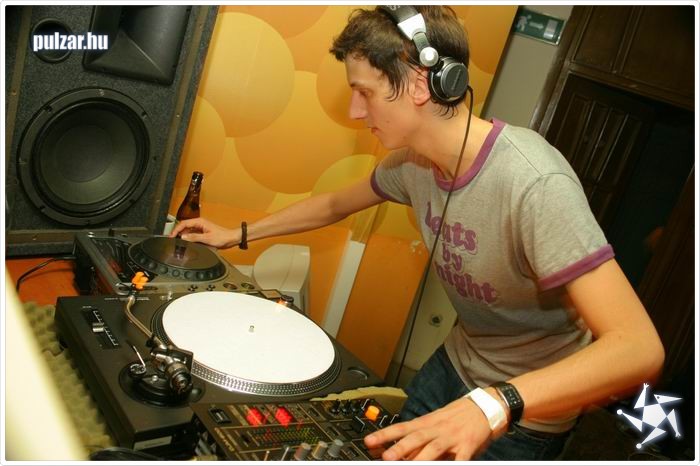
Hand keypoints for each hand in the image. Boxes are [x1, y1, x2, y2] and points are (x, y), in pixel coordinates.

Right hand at [169, 217, 238, 248]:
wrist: (231, 239)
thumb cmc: (222, 237)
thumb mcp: (207, 238)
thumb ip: (194, 237)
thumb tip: (183, 237)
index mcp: (199, 222)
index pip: (183, 223)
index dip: (176, 229)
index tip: (171, 236)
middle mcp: (199, 224)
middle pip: (184, 227)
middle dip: (178, 232)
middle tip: (172, 240)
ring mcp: (201, 229)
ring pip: (188, 231)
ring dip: (183, 236)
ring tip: (178, 242)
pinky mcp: (203, 234)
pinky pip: (193, 235)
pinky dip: (188, 239)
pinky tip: (186, 243)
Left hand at [364, 395, 497, 460]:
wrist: (487, 405)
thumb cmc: (459, 415)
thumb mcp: (437, 421)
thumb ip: (421, 436)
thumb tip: (401, 450)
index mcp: (427, 422)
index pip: (402, 427)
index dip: (385, 434)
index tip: (369, 441)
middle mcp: (437, 428)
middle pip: (415, 438)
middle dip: (398, 448)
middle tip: (384, 456)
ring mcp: (452, 437)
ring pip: (433, 448)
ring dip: (419, 458)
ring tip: (406, 465)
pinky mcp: (468, 445)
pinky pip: (460, 459)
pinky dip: (454, 464)